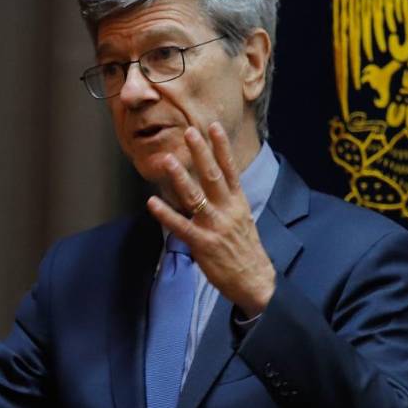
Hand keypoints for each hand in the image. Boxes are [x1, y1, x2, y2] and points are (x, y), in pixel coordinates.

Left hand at [146, 123, 274, 317]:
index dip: (221, 147)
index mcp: (238, 203)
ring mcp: (215, 227)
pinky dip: (166, 214)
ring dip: (180, 177)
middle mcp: (228, 211)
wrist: (255, 281)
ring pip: (196, 197)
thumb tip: (216, 184)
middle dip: (201, 153)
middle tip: (189, 132)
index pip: (230, 169)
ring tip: (167, 160)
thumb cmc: (245, 250)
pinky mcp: (203, 244)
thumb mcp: (242, 220)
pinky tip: (152, 202)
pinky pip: (181, 226)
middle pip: (213, 176)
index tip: (213, 127)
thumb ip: (228, 202)